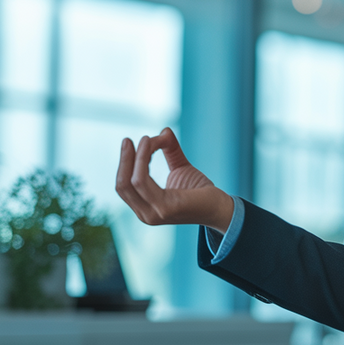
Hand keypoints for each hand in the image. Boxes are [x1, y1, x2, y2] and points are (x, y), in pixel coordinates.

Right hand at [116, 127, 233, 232]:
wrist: (221, 208)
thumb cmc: (200, 190)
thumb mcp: (181, 168)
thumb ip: (171, 151)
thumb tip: (164, 130)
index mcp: (145, 207)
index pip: (124, 186)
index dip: (125, 164)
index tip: (131, 143)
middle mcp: (145, 214)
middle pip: (121, 185)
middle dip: (124, 160)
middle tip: (128, 140)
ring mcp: (153, 213)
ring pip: (130, 182)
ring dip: (135, 157)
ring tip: (144, 139)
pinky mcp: (164, 208)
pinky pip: (143, 182)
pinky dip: (143, 161)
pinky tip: (150, 145)